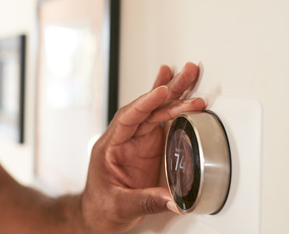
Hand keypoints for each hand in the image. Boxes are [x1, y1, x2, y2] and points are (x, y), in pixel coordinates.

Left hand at [80, 62, 205, 232]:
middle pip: (146, 108)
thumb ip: (146, 201)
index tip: (161, 92)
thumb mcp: (120, 206)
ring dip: (174, 94)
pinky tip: (181, 91)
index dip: (145, 103)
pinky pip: (162, 122)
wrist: (98, 215)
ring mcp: (137, 141)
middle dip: (167, 89)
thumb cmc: (101, 207)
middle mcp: (124, 138)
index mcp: (110, 146)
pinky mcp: (148, 148)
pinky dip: (173, 107)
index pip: (128, 118)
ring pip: (156, 111)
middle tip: (186, 73)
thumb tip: (175, 201)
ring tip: (190, 74)